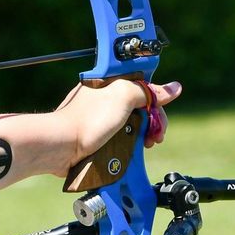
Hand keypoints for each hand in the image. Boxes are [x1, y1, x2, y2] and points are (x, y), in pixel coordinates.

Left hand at [54, 79, 181, 172]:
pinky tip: (135, 151)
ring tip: (148, 144)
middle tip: (157, 134)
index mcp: (109, 83)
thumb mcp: (123, 96)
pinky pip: (121, 139)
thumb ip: (148, 91)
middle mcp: (105, 99)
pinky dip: (131, 144)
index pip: (141, 85)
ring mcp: (101, 119)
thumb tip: (173, 88)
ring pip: (133, 124)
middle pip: (140, 106)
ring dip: (144, 135)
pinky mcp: (98, 138)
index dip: (155, 98)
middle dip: (153, 120)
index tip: (160, 111)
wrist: (61, 147)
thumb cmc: (86, 120)